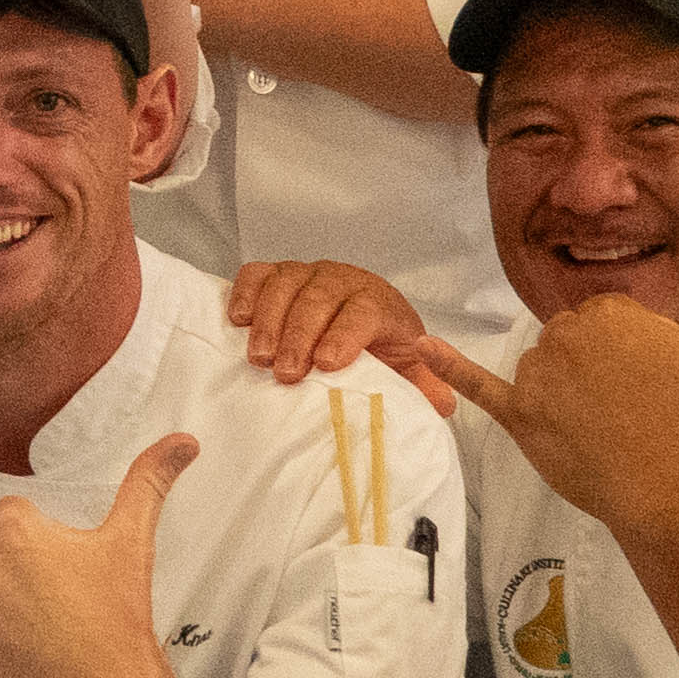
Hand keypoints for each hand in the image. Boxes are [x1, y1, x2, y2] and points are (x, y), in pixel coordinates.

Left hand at [0, 435, 199, 677]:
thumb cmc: (119, 614)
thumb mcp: (133, 539)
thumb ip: (150, 481)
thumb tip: (186, 438)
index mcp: (15, 527)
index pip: (7, 517)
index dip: (36, 546)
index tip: (63, 574)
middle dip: (6, 573)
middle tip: (50, 607)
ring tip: (16, 625)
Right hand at [227, 260, 426, 382]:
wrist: (362, 319)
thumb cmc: (380, 347)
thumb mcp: (407, 368)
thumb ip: (424, 386)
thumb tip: (441, 404)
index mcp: (378, 302)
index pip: (364, 309)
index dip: (345, 334)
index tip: (327, 363)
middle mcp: (342, 280)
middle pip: (319, 297)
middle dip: (300, 335)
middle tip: (286, 373)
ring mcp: (307, 274)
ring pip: (286, 283)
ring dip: (269, 319)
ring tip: (259, 357)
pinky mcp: (278, 275)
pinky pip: (258, 273)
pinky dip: (245, 292)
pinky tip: (237, 320)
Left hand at [391, 265, 678, 539]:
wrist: (666, 483)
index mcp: (609, 311)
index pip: (605, 324)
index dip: (627, 359)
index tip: (648, 386)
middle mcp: (567, 333)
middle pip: (570, 346)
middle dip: (594, 376)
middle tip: (629, 412)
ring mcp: (541, 375)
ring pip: (543, 375)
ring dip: (563, 397)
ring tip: (604, 429)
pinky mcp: (521, 415)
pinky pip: (481, 386)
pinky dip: (449, 367)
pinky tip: (419, 350)